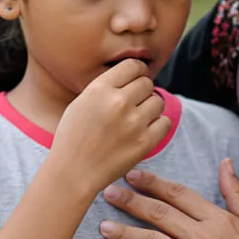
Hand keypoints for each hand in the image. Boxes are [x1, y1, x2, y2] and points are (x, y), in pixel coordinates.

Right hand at [48, 60, 171, 194]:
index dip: (137, 71)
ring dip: (150, 107)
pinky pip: (165, 122)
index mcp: (100, 89)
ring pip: (158, 101)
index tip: (136, 79)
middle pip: (147, 83)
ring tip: (137, 118)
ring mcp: (133, 123)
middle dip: (142, 91)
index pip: (132, 65)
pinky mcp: (144, 142)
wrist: (73, 172)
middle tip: (134, 103)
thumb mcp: (81, 102)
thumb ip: (105, 87)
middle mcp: (118, 102)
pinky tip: (144, 129)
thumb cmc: (73, 137)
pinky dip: (158, 124)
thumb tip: (132, 77)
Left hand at [97, 159, 238, 238]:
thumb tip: (224, 162)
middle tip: (107, 193)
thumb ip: (236, 192)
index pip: (178, 194)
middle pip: (160, 215)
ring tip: (104, 228)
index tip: (132, 175)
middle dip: (130, 202)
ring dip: (126, 235)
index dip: (153, 183)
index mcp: (218, 219)